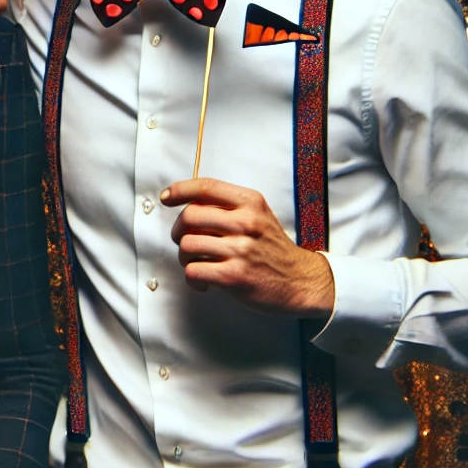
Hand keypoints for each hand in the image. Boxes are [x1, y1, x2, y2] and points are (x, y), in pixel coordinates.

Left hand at [162, 178, 334, 319]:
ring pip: (187, 244)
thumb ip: (228, 206)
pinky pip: (193, 271)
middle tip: (184, 240)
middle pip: (189, 216)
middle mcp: (245, 223)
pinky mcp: (234, 276)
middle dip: (178, 230)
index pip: (206, 186)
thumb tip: (187, 201)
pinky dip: (192, 278)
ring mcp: (240, 250)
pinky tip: (203, 281)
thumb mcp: (258, 214)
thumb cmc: (272, 248)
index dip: (180, 190)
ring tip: (196, 262)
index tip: (166, 197)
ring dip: (184, 256)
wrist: (300, 281)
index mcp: (250, 203)